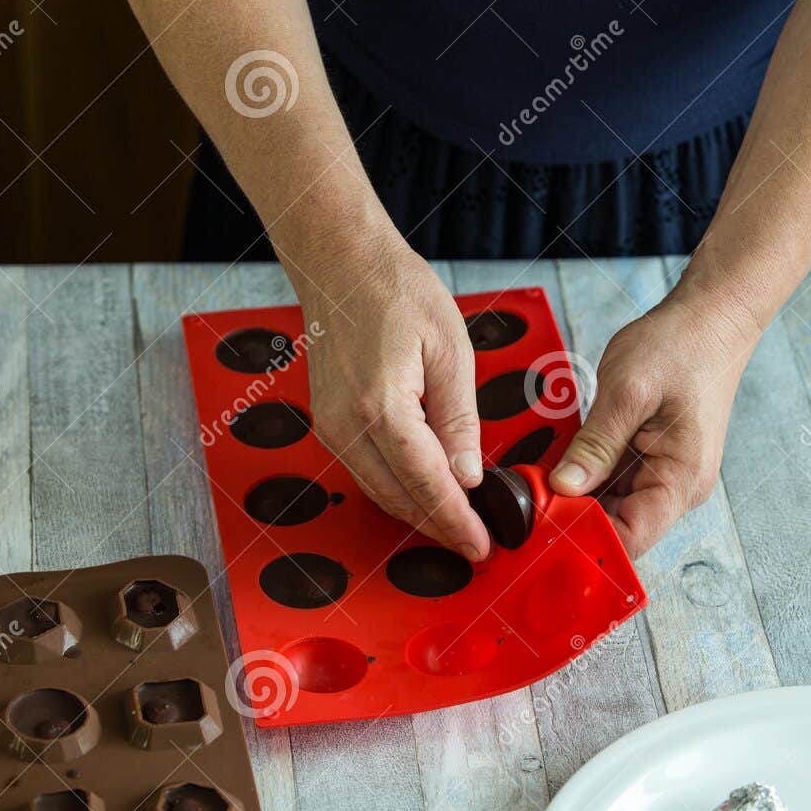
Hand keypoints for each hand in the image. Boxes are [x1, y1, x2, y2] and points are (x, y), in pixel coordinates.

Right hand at [288, 227, 491, 560]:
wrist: (341, 265)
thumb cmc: (395, 292)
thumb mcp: (450, 350)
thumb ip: (460, 420)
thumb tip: (469, 476)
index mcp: (382, 408)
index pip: (427, 484)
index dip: (457, 521)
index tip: (481, 546)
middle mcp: (348, 427)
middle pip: (400, 499)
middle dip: (439, 527)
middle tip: (476, 543)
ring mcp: (332, 427)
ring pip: (379, 492)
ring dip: (417, 514)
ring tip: (456, 526)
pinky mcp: (328, 423)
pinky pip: (366, 472)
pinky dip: (396, 490)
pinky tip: (423, 494)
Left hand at [549, 290, 760, 556]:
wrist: (710, 318)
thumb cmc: (681, 347)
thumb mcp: (628, 393)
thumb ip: (595, 445)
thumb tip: (563, 488)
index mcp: (681, 480)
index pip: (631, 538)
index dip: (586, 536)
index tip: (545, 520)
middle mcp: (676, 487)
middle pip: (617, 526)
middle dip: (574, 515)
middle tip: (531, 495)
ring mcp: (664, 474)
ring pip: (610, 505)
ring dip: (577, 494)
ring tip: (542, 476)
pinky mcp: (651, 459)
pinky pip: (612, 480)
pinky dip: (586, 474)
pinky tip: (562, 460)